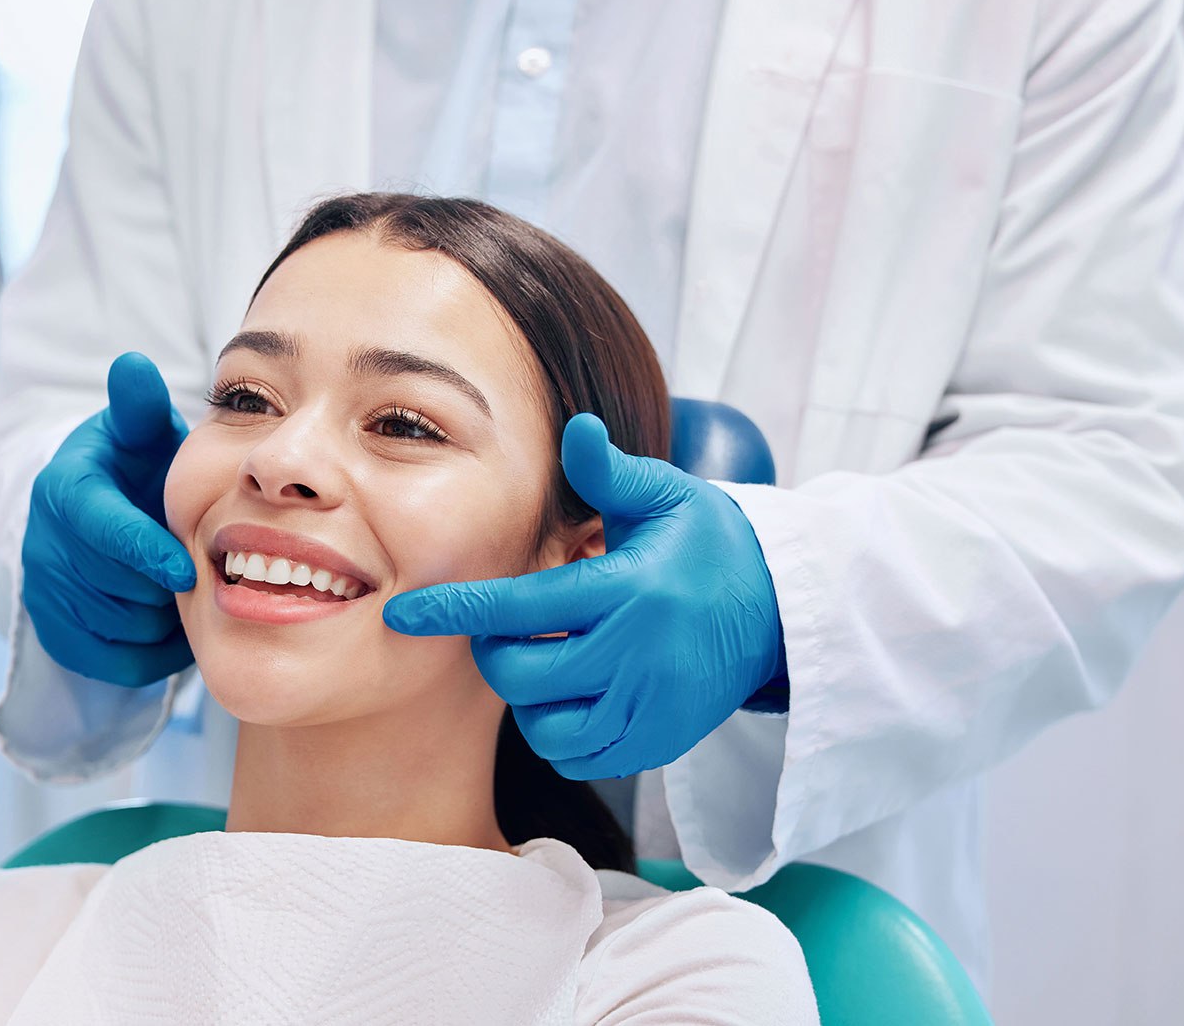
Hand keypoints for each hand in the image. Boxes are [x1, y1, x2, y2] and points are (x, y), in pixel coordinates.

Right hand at [22, 351, 195, 685]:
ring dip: (163, 618)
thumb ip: (140, 406)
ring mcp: (45, 592)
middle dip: (164, 585)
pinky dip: (153, 653)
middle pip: (116, 587)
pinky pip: (114, 662)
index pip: (101, 530)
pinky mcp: (55, 634)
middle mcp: (43, 544)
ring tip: (186, 593)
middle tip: (200, 572)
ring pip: (119, 628)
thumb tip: (133, 365)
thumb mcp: (138, 433)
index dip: (145, 553)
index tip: (185, 571)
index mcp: (64, 490)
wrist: (100, 516)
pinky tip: (171, 623)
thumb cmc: (134, 469)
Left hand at [382, 414, 787, 779]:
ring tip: (548, 659)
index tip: (403, 613)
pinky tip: (573, 694)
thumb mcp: (667, 496)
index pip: (519, 608)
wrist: (780, 611)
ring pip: (545, 726)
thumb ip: (610, 472)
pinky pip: (580, 756)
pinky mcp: (659, 742)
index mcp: (628, 590)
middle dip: (496, 652)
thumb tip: (576, 427)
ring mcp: (649, 708)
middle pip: (521, 675)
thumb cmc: (708, 544)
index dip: (454, 612)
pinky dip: (560, 732)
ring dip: (528, 696)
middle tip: (511, 628)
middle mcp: (637, 656)